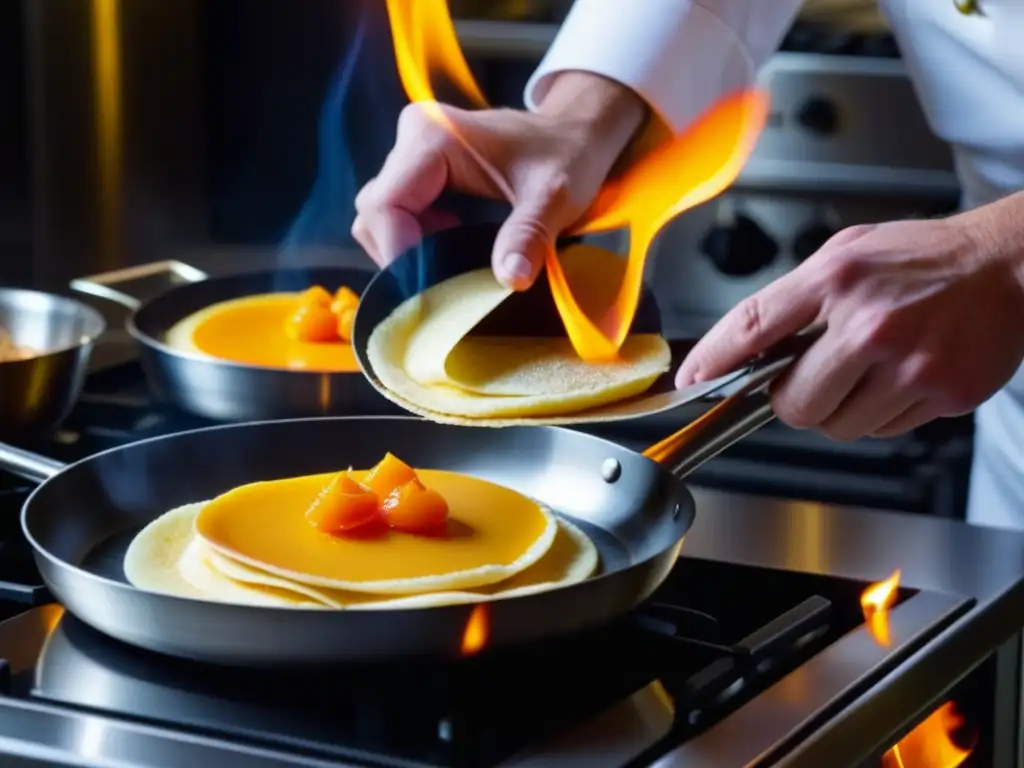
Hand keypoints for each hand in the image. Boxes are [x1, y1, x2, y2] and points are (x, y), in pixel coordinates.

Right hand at [351, 72, 645, 289]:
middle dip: (403, 255)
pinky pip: (395, 210)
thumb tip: (511, 279)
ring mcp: (412, 150)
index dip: (399, 253)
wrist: (576, 130)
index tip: (430, 288)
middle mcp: (413, 136)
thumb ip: (529, 234)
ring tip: (450, 262)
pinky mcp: (417, 165)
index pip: (385, 206)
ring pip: (380, 214)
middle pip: (375, 212)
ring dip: (408, 248)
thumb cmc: (568, 156)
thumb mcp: (554, 197)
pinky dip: (414, 237)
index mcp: (433, 137)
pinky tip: (450, 242)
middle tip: (441, 283)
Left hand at [676, 195, 1023, 439]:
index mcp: (838, 279)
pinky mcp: (942, 395)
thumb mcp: (845, 255)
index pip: (751, 326)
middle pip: (794, 404)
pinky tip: (899, 375)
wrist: (1009, 266)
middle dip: (793, 398)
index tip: (691, 381)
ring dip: (839, 408)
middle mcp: (871, 324)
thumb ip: (792, 299)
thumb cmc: (924, 257)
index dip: (713, 360)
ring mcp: (910, 365)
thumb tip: (741, 349)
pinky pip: (883, 430)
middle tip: (813, 374)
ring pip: (838, 426)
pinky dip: (881, 413)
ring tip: (866, 368)